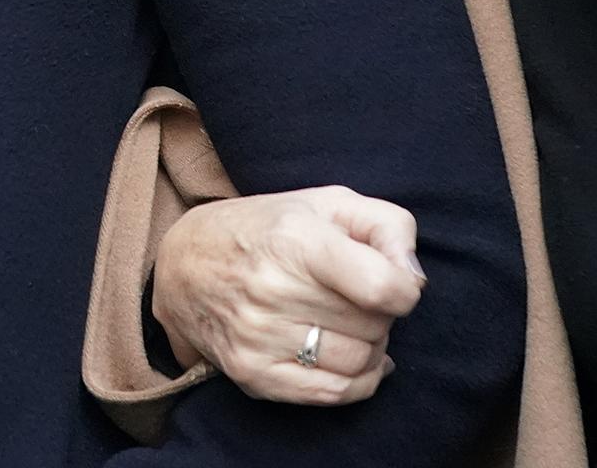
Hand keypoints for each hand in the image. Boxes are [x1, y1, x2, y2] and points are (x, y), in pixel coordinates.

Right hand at [151, 185, 425, 405]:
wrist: (184, 265)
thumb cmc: (268, 228)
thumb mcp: (328, 202)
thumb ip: (388, 226)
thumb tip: (412, 279)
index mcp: (295, 239)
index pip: (384, 288)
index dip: (404, 290)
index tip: (392, 282)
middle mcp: (272, 289)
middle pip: (375, 326)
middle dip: (380, 314)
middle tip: (357, 297)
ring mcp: (259, 337)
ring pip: (359, 362)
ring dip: (369, 347)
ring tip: (347, 323)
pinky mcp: (252, 374)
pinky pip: (334, 394)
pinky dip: (356, 380)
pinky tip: (346, 355)